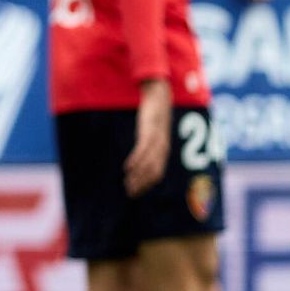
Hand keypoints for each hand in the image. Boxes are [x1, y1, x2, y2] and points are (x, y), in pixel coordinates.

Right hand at [125, 79, 171, 197]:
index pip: (157, 174)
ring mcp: (157, 141)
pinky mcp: (149, 132)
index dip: (146, 185)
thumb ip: (147, 144)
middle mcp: (162, 148)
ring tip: (127, 185)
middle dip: (142, 185)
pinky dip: (136, 161)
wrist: (159, 96)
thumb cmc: (154, 115)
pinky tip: (127, 168)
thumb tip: (138, 155)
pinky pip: (143, 150)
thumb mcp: (151, 131)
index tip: (135, 193)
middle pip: (154, 173)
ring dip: (138, 177)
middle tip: (130, 194)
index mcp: (162, 150)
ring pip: (149, 164)